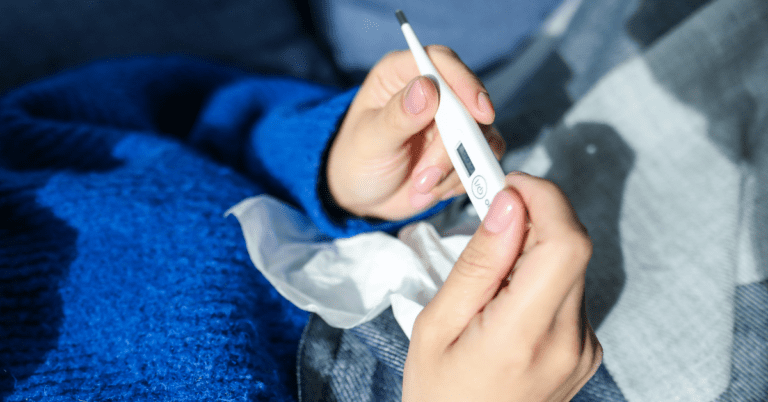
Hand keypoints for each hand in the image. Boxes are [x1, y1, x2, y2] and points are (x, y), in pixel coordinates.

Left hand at [326, 46, 505, 220]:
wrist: (364, 197)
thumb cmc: (358, 160)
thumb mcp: (371, 139)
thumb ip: (398, 115)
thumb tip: (427, 88)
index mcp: (400, 74)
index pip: (440, 61)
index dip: (464, 82)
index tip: (480, 113)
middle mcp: (431, 91)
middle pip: (466, 104)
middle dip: (452, 147)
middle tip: (426, 177)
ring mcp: (451, 120)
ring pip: (479, 134)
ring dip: (455, 168)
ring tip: (421, 186)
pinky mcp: (464, 146)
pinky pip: (483, 157)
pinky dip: (462, 178)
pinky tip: (436, 189)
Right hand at [402, 172, 601, 401]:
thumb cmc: (439, 393)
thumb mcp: (436, 326)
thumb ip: (478, 263)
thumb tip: (509, 206)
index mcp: (524, 335)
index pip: (566, 243)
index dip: (544, 198)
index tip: (509, 184)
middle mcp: (569, 341)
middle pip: (572, 247)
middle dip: (534, 217)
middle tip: (490, 216)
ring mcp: (584, 348)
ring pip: (571, 265)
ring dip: (534, 250)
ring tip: (489, 278)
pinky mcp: (586, 349)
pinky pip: (569, 290)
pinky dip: (540, 277)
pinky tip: (506, 301)